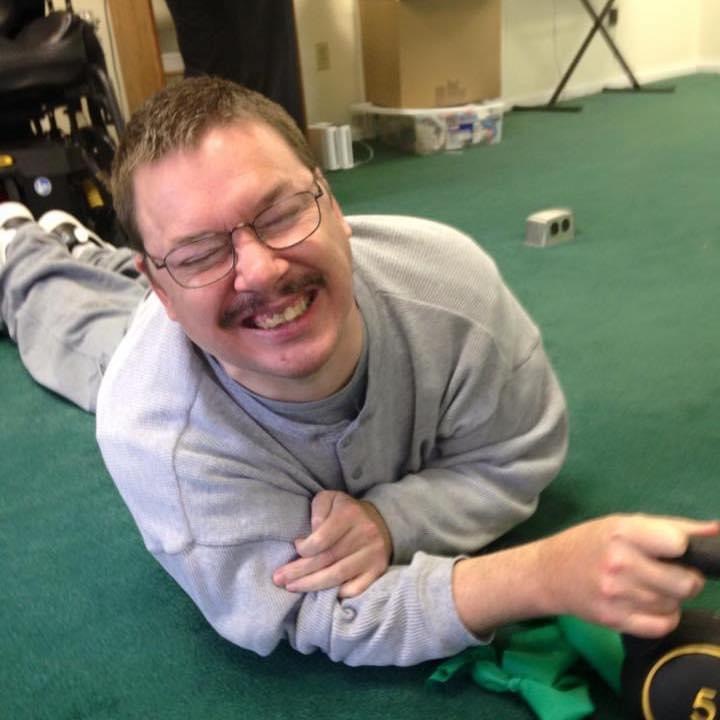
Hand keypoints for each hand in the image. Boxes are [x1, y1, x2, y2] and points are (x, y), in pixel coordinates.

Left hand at [272, 490, 392, 597]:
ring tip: (292, 587)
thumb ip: (317, 511)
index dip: (304, 549)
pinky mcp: (378, 570)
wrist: (380, 520)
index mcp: (350, 514)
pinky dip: (337, 594)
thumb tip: (307, 538)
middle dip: (299, 571)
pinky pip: (355, 588)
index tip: (295, 548)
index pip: (321, 539)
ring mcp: (373, 554)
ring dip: (311, 585)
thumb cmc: (345, 511)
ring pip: (337, 576)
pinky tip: (321, 594)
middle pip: (326, 559)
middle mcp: (365, 534)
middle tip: (278, 579)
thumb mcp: (329, 500)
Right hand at [453, 513, 719, 638]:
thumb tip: (718, 530)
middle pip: (684, 582)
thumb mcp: (623, 524)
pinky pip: (662, 625)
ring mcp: (616, 594)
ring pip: (674, 604)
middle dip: (684, 578)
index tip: (671, 550)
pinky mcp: (614, 620)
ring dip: (671, 597)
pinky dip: (663, 617)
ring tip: (649, 586)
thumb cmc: (590, 542)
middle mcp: (619, 563)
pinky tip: (647, 604)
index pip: (676, 543)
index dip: (680, 548)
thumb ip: (672, 527)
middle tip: (667, 572)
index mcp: (622, 532)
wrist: (548, 572)